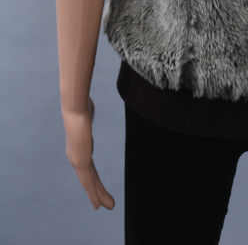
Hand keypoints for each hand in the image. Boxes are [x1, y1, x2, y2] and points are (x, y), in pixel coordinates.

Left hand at [62, 95, 114, 209]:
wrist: (74, 108)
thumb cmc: (80, 106)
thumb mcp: (87, 112)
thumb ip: (88, 113)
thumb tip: (88, 103)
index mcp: (78, 148)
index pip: (88, 167)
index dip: (93, 179)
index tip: (98, 186)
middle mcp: (75, 157)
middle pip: (89, 178)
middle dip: (98, 191)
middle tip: (105, 204)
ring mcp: (77, 160)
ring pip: (90, 183)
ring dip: (99, 196)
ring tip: (109, 206)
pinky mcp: (80, 162)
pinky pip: (88, 182)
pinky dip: (93, 194)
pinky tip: (97, 204)